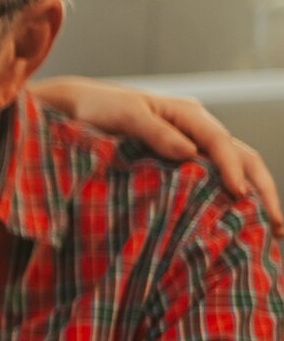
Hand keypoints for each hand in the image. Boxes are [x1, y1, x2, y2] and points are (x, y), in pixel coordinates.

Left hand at [30, 77, 282, 231]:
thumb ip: (155, 133)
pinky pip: (211, 181)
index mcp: (188, 114)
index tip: (240, 196)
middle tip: (278, 225)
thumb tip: (191, 154)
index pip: (222, 143)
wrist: (76, 108)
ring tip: (271, 231)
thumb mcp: (124, 115)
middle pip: (242, 157)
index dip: (233, 169)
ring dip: (253, 197)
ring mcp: (190, 146)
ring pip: (234, 170)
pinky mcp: (179, 163)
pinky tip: (234, 225)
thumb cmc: (98, 109)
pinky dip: (227, 200)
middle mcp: (196, 129)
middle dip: (262, 189)